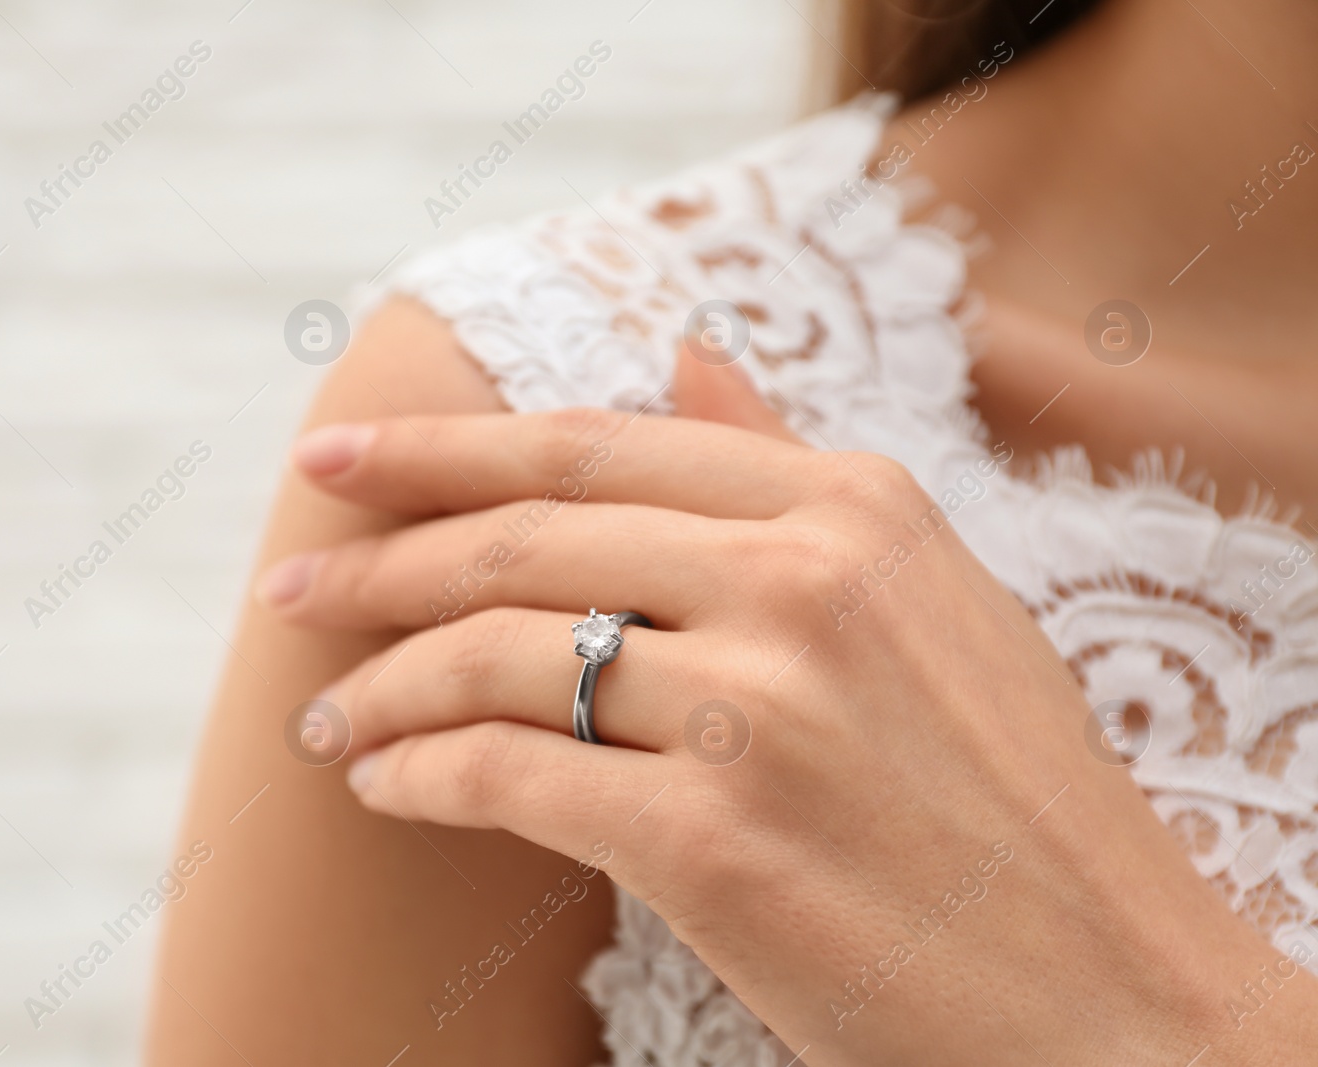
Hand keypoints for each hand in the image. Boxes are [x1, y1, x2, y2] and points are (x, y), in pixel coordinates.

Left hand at [258, 385, 1317, 1064]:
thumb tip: (675, 354)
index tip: (340, 456)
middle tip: (289, 582)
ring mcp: (762, 710)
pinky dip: (423, 775)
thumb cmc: (1011, 797)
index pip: (593, 448)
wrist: (1113, 992)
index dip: (443, 446)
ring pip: (501, 656)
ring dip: (386, 683)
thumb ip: (789, 468)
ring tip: (329, 715)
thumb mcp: (930, 593)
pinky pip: (510, 777)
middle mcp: (805, 582)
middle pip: (526, 540)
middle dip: (381, 557)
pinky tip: (386, 784)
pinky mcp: (721, 843)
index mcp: (852, 506)